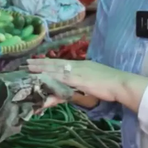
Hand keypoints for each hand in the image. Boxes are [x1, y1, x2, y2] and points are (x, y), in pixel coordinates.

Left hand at [28, 59, 147, 112]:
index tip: (37, 61)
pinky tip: (43, 82)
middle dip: (40, 64)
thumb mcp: (94, 79)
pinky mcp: (78, 80)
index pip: (61, 63)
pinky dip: (52, 82)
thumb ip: (83, 82)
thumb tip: (76, 86)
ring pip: (55, 70)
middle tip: (26, 63)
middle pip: (54, 64)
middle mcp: (77, 66)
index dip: (48, 62)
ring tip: (29, 70)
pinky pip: (62, 82)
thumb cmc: (111, 82)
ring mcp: (77, 72)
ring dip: (41, 71)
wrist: (121, 83)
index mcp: (81, 65)